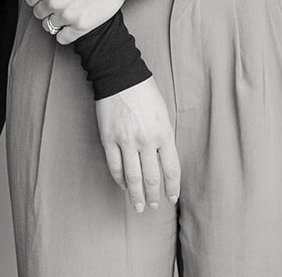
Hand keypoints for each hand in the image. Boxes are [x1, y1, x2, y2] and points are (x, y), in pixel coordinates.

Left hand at [17, 0, 124, 43]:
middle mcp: (53, 2)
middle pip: (38, 13)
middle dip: (46, 6)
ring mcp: (67, 16)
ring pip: (48, 26)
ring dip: (54, 19)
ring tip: (67, 8)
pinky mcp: (81, 26)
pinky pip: (62, 38)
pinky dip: (64, 32)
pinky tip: (72, 20)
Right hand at [94, 77, 180, 212]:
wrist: (119, 74)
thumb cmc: (145, 91)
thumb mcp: (163, 113)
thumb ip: (163, 137)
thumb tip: (162, 160)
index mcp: (163, 133)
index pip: (171, 169)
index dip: (172, 186)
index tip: (172, 197)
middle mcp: (146, 140)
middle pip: (151, 178)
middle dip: (154, 196)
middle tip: (154, 206)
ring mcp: (125, 141)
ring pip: (132, 178)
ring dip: (136, 196)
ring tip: (139, 206)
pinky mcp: (108, 139)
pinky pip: (114, 166)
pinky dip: (119, 179)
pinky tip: (123, 186)